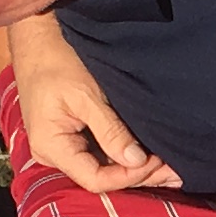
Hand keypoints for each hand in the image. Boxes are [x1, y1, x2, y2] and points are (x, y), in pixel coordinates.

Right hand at [4, 15, 179, 193]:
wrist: (39, 36)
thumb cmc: (58, 59)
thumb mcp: (86, 95)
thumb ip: (110, 131)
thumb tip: (136, 161)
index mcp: (51, 146)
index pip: (95, 179)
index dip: (128, 176)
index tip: (158, 163)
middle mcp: (53, 153)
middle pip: (101, 177)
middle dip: (138, 174)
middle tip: (176, 172)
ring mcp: (62, 146)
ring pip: (103, 167)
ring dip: (135, 167)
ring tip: (170, 168)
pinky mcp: (71, 136)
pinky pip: (100, 153)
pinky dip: (125, 154)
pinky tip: (150, 155)